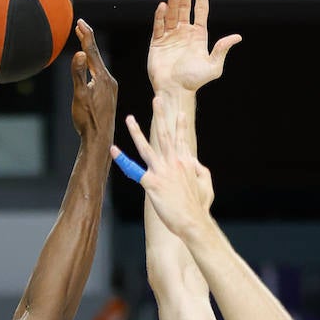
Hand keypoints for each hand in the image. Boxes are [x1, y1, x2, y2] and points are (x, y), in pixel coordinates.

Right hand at [70, 19, 117, 144]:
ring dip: (90, 53)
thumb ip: (78, 74)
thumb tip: (78, 53)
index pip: (92, 51)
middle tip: (80, 26)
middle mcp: (108, 79)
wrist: (100, 139)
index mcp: (102, 77)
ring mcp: (110, 87)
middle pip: (96, 55)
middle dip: (87, 40)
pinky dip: (93, 66)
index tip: (79, 22)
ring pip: (98, 65)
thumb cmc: (88, 119)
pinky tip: (90, 68)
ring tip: (83, 43)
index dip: (85, 35)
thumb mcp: (80, 96)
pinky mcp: (109, 95)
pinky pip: (100, 74)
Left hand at [113, 100, 213, 237]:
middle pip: (164, 135)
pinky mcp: (151, 183)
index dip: (180, 125)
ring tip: (129, 118)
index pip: (181, 139)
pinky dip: (122, 159)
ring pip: (147, 147)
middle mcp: (173, 163)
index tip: (179, 112)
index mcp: (186, 162)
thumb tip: (195, 163)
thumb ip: (200, 170)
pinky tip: (113, 150)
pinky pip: (133, 169)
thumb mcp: (206, 184)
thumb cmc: (199, 206)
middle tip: (157, 99)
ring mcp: (161, 172)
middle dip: (161, 115)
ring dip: (136, 131)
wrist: (193, 220)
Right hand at [147, 0, 241, 95]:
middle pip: (184, 7)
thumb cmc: (194, 81)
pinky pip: (158, 26)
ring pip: (171, 14)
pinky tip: (162, 7)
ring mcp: (170, 36)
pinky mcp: (157, 43)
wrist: (175, 91)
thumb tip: (237, 37)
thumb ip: (222, 50)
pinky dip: (160, 16)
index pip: (200, 9)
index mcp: (198, 35)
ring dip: (172, 3)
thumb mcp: (213, 67)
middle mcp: (184, 32)